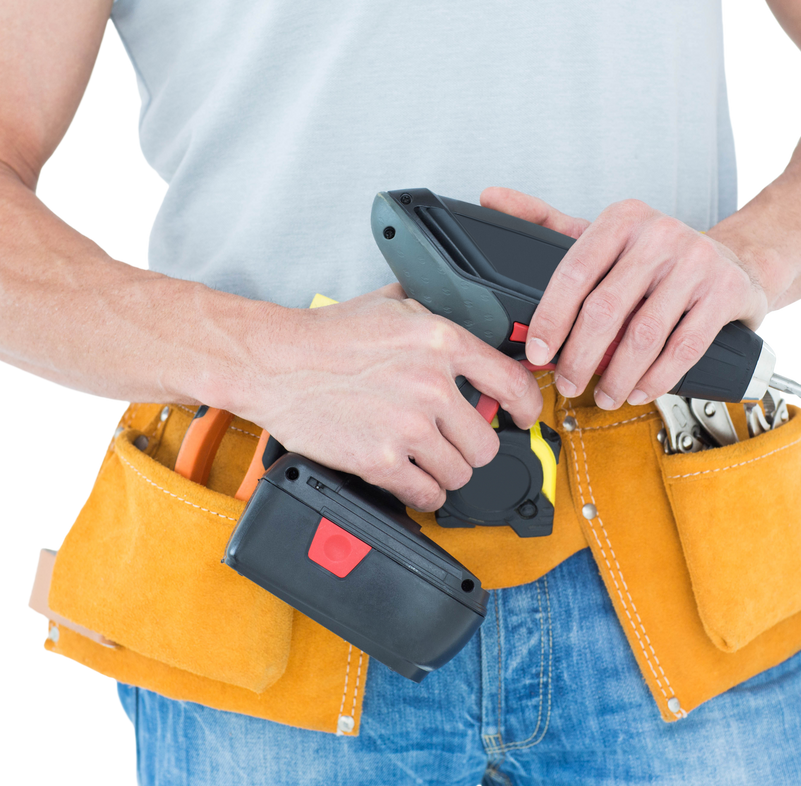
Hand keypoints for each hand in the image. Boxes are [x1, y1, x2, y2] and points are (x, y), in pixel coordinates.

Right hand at [249, 283, 542, 512]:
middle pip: (486, 442)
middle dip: (470, 447)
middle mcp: (432, 384)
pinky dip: (423, 494)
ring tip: (422, 460)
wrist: (275, 362)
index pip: (512, 382)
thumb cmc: (326, 335)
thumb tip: (469, 317)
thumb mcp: (392, 305)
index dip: (526, 407)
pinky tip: (410, 480)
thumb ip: (435, 313)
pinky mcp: (381, 460)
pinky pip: (427, 494)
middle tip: (450, 442)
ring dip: (444, 472)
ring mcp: (408, 426)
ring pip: (460, 472)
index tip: (522, 418)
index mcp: (442, 341)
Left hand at [479, 187, 769, 408]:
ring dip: (618, 375)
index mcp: (622, 219)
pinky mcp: (726, 292)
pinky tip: (640, 390)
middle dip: (580, 357)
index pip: (574, 273)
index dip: (551, 319)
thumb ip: (546, 221)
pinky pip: (684, 347)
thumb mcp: (603, 234)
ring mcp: (696, 262)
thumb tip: (490, 198)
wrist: (737, 260)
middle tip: (568, 383)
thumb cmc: (658, 256)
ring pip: (644, 334)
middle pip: (606, 309)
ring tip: (605, 396)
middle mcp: (659, 234)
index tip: (538, 353)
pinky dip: (657, 377)